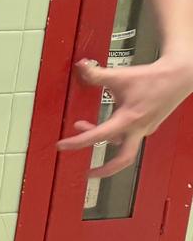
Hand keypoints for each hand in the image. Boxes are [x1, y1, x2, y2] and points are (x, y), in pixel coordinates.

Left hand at [59, 56, 192, 176]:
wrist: (178, 77)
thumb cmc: (152, 78)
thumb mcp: (119, 76)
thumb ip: (97, 74)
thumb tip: (80, 66)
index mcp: (129, 119)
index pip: (99, 136)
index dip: (77, 142)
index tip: (62, 146)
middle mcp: (138, 128)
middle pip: (123, 159)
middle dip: (105, 170)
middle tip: (88, 173)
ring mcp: (145, 129)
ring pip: (123, 144)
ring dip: (103, 140)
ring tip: (83, 127)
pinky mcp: (148, 125)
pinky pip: (129, 136)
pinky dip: (114, 134)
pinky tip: (106, 122)